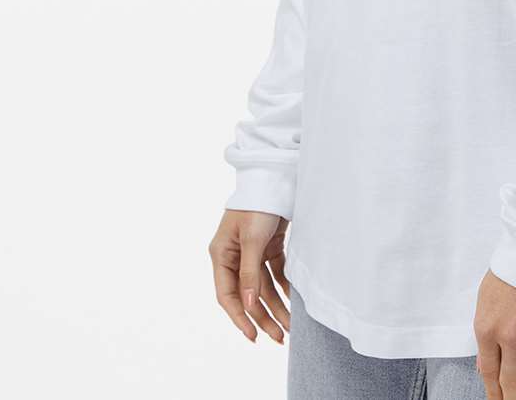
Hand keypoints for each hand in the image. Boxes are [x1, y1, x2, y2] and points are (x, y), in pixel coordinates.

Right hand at [209, 208, 290, 343]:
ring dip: (276, 305)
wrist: (274, 177)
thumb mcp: (252, 240)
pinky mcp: (268, 246)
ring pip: (263, 287)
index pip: (227, 295)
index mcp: (221, 255)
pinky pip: (275, 274)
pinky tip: (294, 301)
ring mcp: (251, 252)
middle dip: (263, 317)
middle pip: (248, 294)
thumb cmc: (256, 204)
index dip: (240, 317)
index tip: (253, 336)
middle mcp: (234, 256)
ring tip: (290, 327)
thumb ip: (249, 274)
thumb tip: (249, 306)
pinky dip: (284, 287)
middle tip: (279, 338)